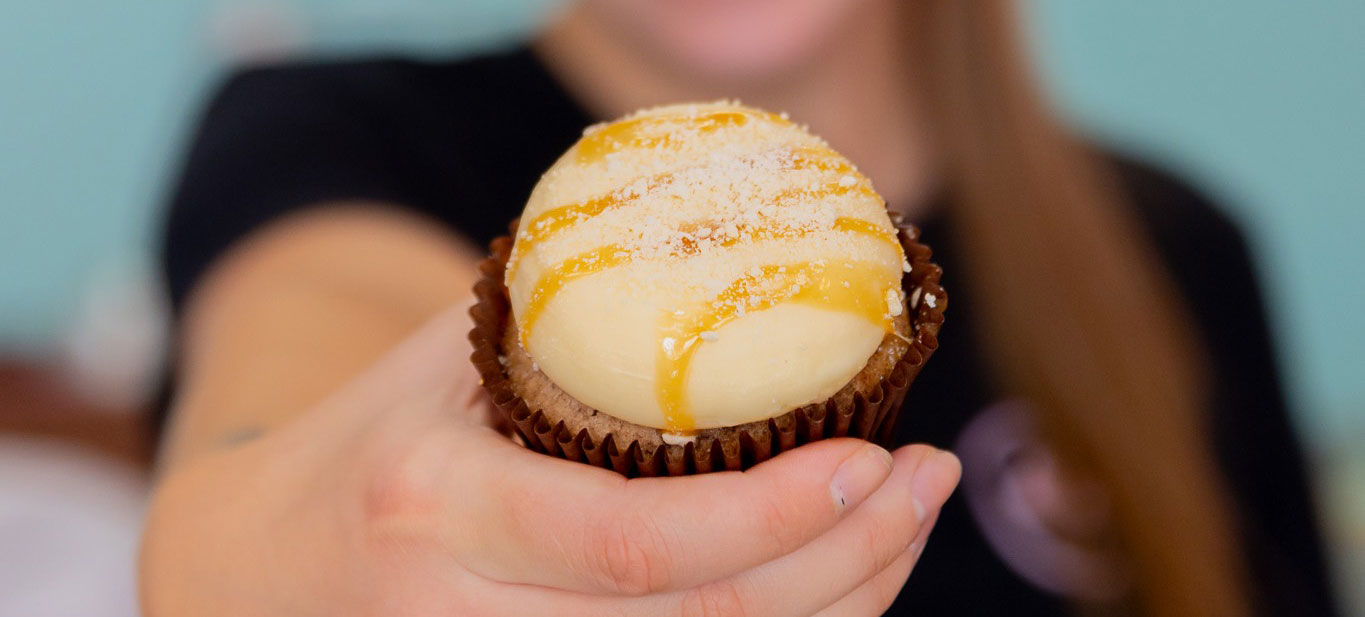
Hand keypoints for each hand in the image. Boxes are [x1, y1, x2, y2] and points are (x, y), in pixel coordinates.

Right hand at [140, 305, 960, 615]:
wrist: (250, 574)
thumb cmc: (361, 448)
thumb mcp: (433, 363)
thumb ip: (552, 315)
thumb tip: (703, 248)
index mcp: (438, 511)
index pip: (632, 541)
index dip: (770, 517)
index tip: (876, 458)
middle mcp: (460, 616)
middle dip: (845, 566)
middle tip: (926, 483)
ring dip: (836, 608)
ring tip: (902, 525)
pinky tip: (832, 582)